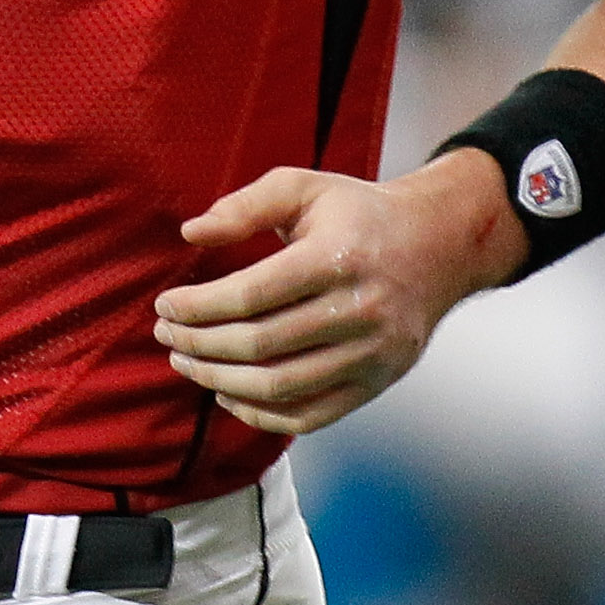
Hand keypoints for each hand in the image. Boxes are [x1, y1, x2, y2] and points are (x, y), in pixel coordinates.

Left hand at [152, 150, 524, 436]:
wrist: (439, 245)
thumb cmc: (358, 214)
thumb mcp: (304, 188)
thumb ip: (245, 206)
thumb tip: (190, 233)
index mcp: (337, 257)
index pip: (251, 294)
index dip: (198, 306)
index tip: (166, 306)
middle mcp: (359, 309)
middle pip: (260, 344)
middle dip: (199, 344)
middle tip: (165, 336)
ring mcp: (371, 354)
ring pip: (280, 387)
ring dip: (219, 381)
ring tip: (186, 363)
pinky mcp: (376, 384)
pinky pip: (309, 417)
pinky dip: (260, 414)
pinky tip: (227, 394)